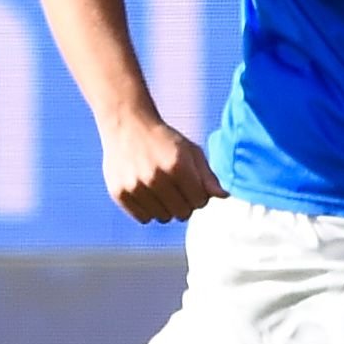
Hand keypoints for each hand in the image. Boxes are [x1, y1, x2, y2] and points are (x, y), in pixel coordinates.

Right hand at [97, 108, 220, 222]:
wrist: (127, 125)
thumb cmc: (164, 140)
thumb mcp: (190, 151)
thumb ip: (208, 176)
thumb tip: (224, 196)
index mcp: (178, 165)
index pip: (200, 202)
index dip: (199, 195)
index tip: (191, 184)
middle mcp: (156, 177)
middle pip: (183, 213)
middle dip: (184, 203)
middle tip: (176, 187)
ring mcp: (135, 186)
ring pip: (163, 218)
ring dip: (166, 208)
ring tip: (160, 188)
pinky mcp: (120, 193)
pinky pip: (144, 218)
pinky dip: (148, 210)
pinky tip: (146, 192)